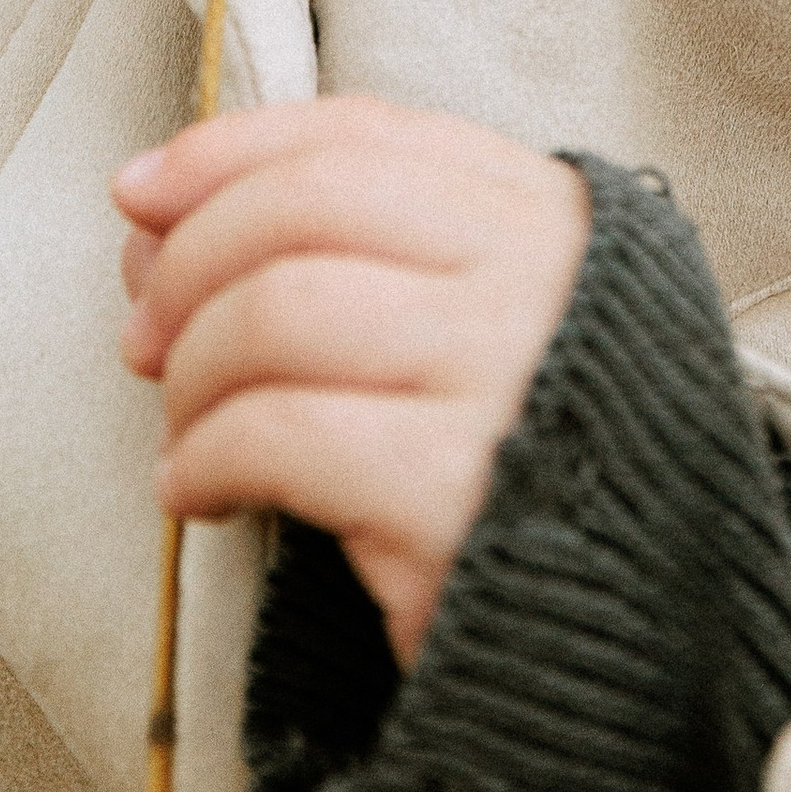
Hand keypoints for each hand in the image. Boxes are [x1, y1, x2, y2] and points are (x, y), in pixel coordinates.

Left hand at [113, 95, 590, 666]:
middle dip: (192, 261)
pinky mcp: (456, 494)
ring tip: (186, 428)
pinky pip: (278, 433)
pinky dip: (205, 456)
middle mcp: (537, 277)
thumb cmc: (534, 480)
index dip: (231, 151)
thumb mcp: (479, 334)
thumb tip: (155, 227)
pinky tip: (199, 491)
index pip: (363, 137)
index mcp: (551, 219)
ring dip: (193, 367)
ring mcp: (504, 378)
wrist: (648, 654)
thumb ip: (351, 261)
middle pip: (307, 208)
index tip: (141, 191)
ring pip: (279, 308)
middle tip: (144, 334)